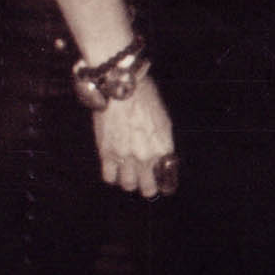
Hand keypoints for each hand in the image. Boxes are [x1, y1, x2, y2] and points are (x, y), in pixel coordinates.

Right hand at [93, 74, 177, 199]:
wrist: (120, 86)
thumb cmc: (144, 97)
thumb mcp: (164, 120)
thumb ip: (163, 142)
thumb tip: (162, 157)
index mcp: (164, 147)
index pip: (167, 178)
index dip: (164, 183)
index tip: (161, 183)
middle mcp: (146, 156)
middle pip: (147, 187)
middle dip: (147, 187)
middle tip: (145, 184)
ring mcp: (126, 156)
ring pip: (127, 185)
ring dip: (129, 182)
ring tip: (128, 175)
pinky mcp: (106, 153)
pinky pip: (109, 177)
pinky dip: (112, 176)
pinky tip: (114, 169)